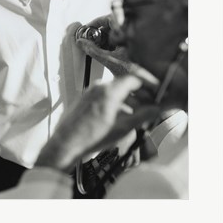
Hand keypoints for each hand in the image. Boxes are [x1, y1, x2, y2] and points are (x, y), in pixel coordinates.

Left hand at [36, 76, 158, 172]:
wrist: (66, 144)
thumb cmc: (91, 138)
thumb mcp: (122, 129)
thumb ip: (142, 116)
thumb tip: (156, 109)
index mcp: (109, 91)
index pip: (134, 78)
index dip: (148, 84)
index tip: (156, 91)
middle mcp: (99, 87)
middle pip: (124, 83)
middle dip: (138, 93)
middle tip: (148, 104)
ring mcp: (90, 91)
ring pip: (114, 90)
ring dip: (127, 99)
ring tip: (135, 113)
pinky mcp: (84, 98)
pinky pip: (103, 94)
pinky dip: (115, 101)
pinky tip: (119, 116)